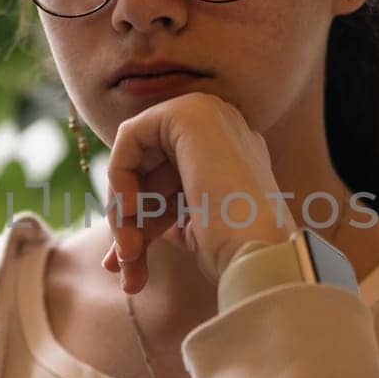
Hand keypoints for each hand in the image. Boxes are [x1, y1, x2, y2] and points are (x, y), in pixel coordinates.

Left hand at [98, 91, 297, 294]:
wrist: (259, 254)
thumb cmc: (232, 252)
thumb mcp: (193, 225)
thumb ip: (162, 208)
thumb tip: (121, 214)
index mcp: (232, 151)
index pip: (168, 177)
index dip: (143, 218)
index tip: (129, 260)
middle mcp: (224, 125)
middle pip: (150, 166)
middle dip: (129, 217)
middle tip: (120, 265)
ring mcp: (210, 113)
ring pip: (137, 157)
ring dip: (123, 210)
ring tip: (126, 258)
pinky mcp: (189, 112)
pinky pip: (129, 137)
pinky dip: (119, 176)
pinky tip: (130, 211)